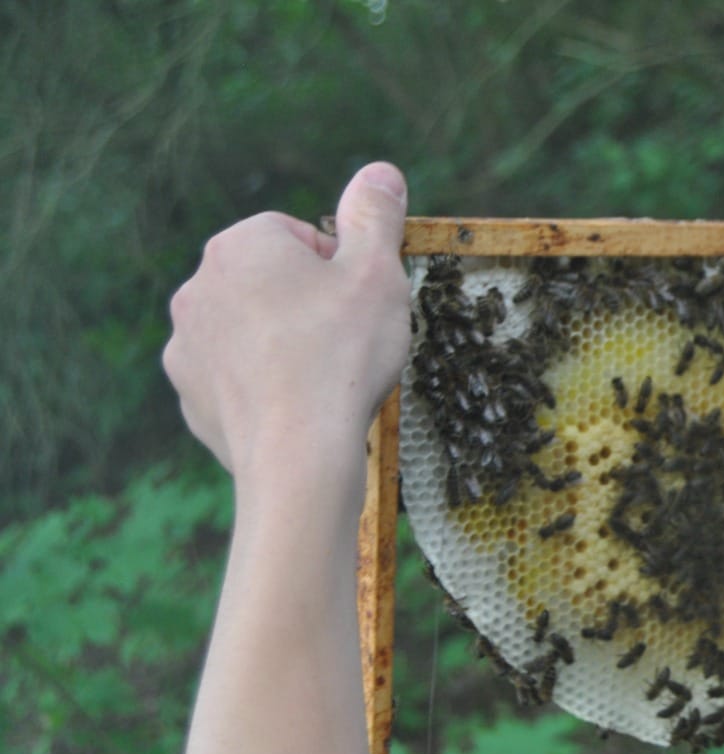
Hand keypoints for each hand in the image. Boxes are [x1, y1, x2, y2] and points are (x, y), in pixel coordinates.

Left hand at [163, 162, 411, 490]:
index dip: (342, 272)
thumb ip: (376, 217)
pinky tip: (297, 411)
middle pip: (272, 284)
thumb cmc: (342, 356)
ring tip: (323, 381)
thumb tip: (381, 172)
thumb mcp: (377, 274)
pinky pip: (236, 381)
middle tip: (347, 345)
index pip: (300, 238)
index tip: (359, 308)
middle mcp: (198, 288)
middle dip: (309, 307)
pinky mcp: (191, 397)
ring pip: (251, 333)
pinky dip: (265, 391)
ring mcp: (187, 346)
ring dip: (284, 347)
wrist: (298, 455)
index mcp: (241, 245)